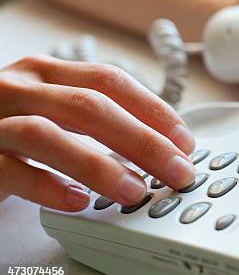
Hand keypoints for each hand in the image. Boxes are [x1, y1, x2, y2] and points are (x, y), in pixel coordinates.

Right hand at [0, 56, 195, 210]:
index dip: (153, 109)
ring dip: (99, 164)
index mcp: (47, 72)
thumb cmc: (9, 126)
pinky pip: (11, 170)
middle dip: (142, 140)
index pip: (110, 80)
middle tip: (176, 169)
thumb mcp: (53, 108)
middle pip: (89, 106)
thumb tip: (161, 141)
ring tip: (134, 190)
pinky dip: (47, 187)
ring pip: (48, 135)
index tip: (184, 140)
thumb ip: (96, 117)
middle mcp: (19, 89)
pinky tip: (77, 201)